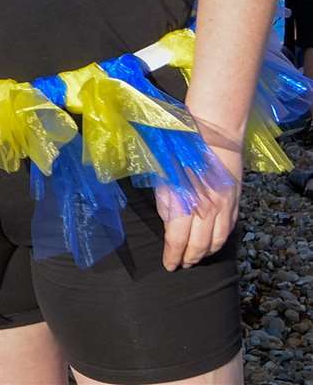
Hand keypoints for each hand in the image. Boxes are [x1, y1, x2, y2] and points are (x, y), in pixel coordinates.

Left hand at [158, 136, 241, 270]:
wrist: (212, 132)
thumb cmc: (179, 148)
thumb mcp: (163, 176)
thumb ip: (166, 204)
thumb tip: (169, 225)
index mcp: (185, 201)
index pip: (177, 240)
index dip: (173, 256)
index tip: (168, 265)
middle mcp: (206, 208)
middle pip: (199, 245)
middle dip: (189, 258)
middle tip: (181, 265)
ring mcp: (224, 205)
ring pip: (217, 241)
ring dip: (206, 253)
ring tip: (196, 259)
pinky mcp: (235, 200)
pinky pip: (230, 228)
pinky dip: (221, 240)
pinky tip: (213, 244)